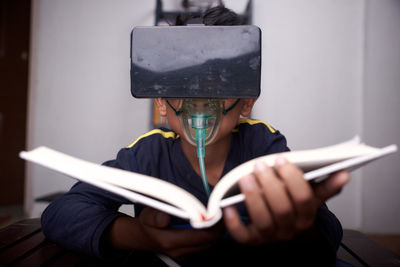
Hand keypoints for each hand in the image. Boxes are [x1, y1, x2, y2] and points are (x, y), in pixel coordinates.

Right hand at [112, 208, 222, 259]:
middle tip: (223, 212)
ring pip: (208, 245)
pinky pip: (204, 246)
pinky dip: (210, 235)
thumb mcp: (146, 215)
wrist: (141, 237)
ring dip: (215, 231)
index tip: (218, 212)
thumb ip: (155, 216)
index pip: (201, 236)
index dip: (213, 225)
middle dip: (218, 228)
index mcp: (170, 241)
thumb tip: (164, 218)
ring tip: (218, 216)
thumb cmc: (146, 224)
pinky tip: (211, 224)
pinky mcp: (186, 253)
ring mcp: (183, 254)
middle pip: (208, 242)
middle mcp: (178, 251)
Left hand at [223, 157, 349, 244]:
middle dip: (271, 184)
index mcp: (306, 216)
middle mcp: (290, 229)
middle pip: (282, 209)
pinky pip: (242, 236)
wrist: (283, 228)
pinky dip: (234, 223)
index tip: (281, 160)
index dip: (293, 179)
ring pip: (263, 220)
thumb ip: (326, 185)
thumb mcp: (311, 195)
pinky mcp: (252, 240)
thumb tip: (344, 174)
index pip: (303, 198)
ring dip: (254, 198)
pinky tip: (228, 206)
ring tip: (245, 178)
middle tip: (260, 165)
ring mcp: (270, 236)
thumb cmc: (294, 205)